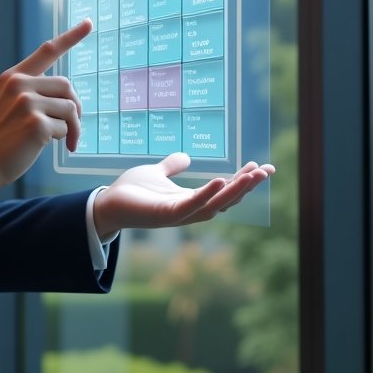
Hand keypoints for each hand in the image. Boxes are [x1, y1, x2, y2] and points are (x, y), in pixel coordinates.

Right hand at [0, 20, 91, 195]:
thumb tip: (67, 99)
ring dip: (71, 127)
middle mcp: (20, 85)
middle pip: (67, 86)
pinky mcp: (36, 124)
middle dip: (74, 108)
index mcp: (12, 78)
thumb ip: (29, 93)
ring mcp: (27, 104)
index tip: (89, 23)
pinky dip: (63, 140)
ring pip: (69, 108)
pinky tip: (46, 147)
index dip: (70, 37)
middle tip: (71, 128)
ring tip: (61, 141)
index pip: (46, 51)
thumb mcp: (5, 105)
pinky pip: (65, 128)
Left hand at [92, 152, 274, 237]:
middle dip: (247, 186)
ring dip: (235, 190)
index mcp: (190, 199)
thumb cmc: (130, 192)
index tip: (261, 166)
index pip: (224, 190)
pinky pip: (191, 206)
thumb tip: (187, 156)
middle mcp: (189, 209)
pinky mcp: (165, 215)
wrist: (106, 203)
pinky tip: (220, 180)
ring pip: (215, 205)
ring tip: (253, 174)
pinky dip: (206, 195)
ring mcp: (179, 214)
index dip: (243, 180)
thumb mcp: (156, 172)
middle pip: (226, 199)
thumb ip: (171, 166)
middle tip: (267, 170)